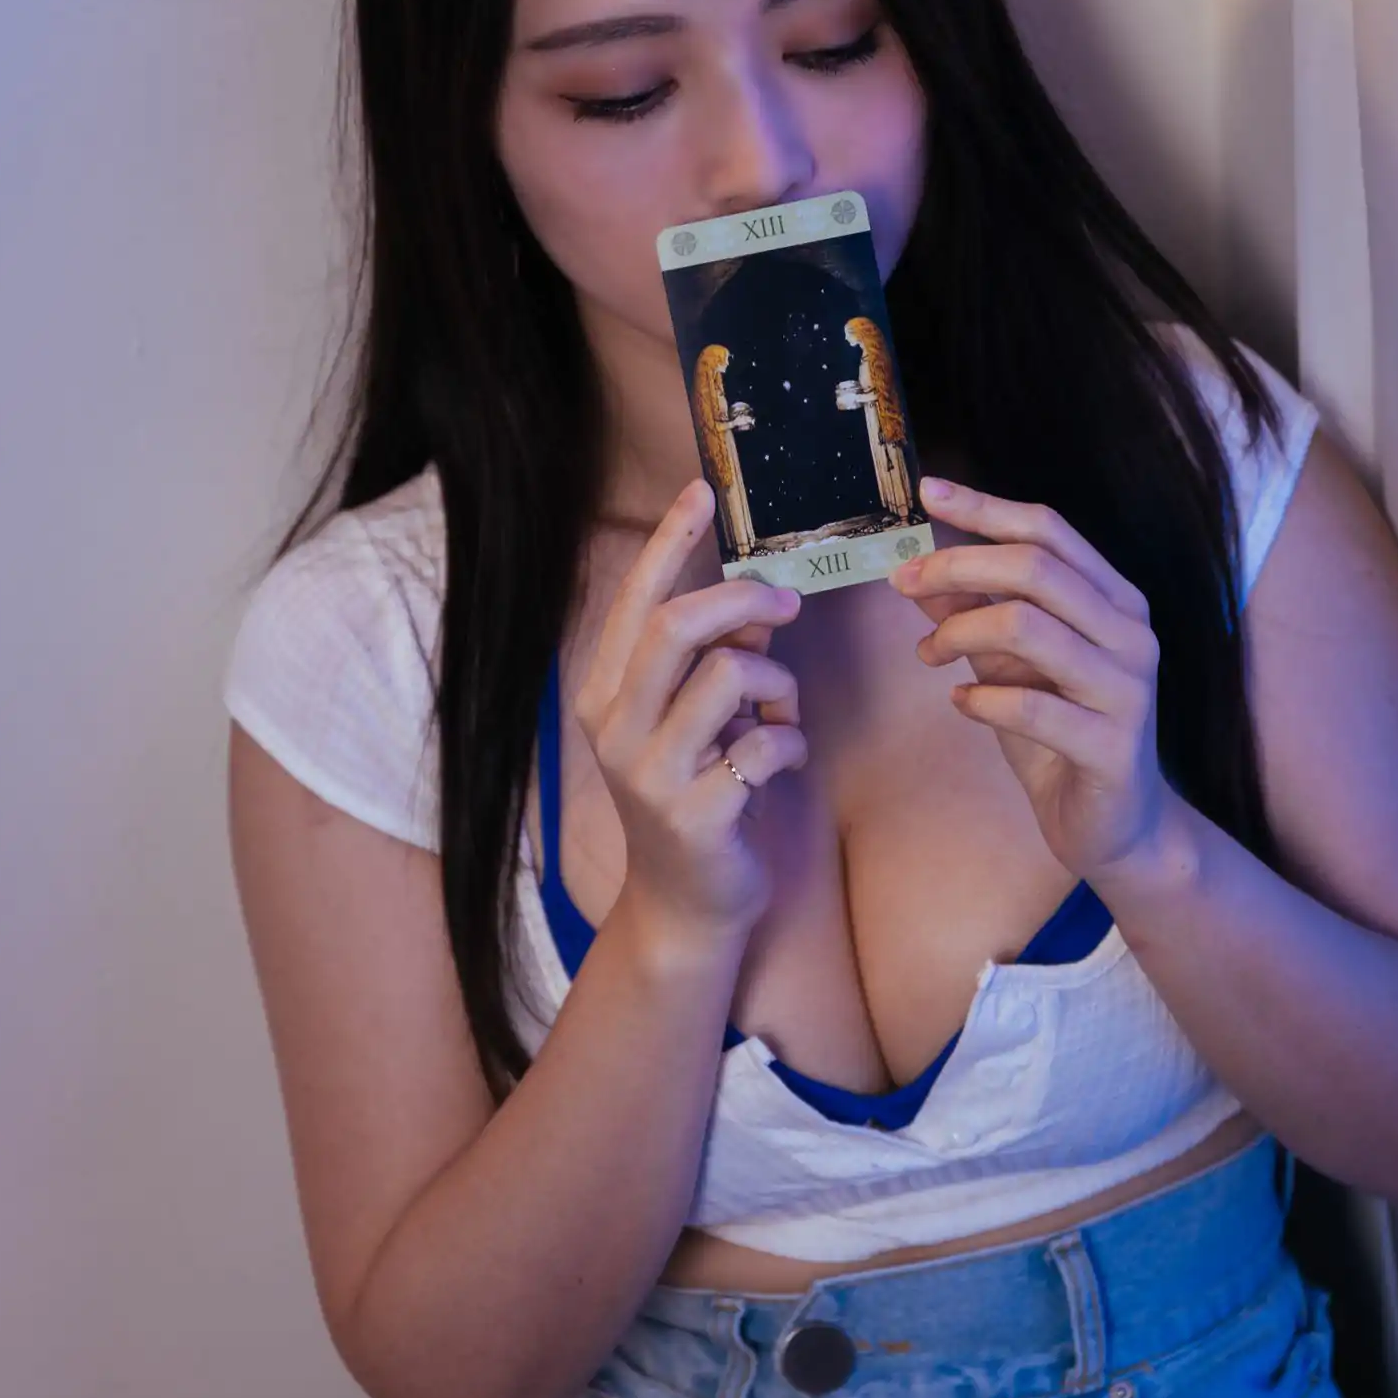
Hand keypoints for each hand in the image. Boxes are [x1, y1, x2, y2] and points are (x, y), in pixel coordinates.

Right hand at [573, 479, 803, 938]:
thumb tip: (760, 600)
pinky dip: (791, 743)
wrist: (686, 906)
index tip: (702, 492)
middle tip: (784, 604)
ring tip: (781, 714)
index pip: (636, 601)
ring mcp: (651, 775)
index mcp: (606, 695)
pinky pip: (766, 744)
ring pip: (729, 677)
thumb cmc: (697, 794)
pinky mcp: (696, 815)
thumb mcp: (695, 719)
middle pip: (677, 626)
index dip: (669, 541)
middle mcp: (615, 729)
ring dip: (777, 684)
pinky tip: (782, 761)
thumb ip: (715, 659)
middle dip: (741, 600)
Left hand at [890, 474, 1186, 886]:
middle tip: (903, 583)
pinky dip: (981, 699)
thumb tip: (918, 572)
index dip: (985, 509)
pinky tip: (960, 703)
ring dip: (959, 633)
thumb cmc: (1064, 736)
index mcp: (1115, 601)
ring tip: (928, 654)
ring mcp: (1127, 689)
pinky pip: (1030, 706)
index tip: (927, 493)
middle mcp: (1131, 634)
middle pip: (1035, 569)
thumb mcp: (1012, 666)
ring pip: (1028, 627)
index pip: (1050, 531)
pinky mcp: (1112, 746)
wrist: (1119, 827)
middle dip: (956, 567)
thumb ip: (975, 617)